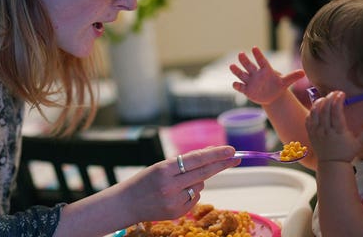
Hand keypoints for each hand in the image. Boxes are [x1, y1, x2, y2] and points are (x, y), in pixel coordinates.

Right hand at [121, 146, 239, 221]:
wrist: (126, 204)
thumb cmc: (144, 181)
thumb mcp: (160, 166)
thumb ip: (184, 162)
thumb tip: (211, 154)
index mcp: (164, 170)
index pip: (196, 160)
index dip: (215, 154)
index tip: (230, 150)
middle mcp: (170, 186)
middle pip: (204, 173)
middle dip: (222, 164)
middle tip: (236, 158)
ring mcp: (174, 201)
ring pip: (200, 185)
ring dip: (196, 180)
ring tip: (175, 184)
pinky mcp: (178, 212)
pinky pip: (195, 197)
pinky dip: (190, 193)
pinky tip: (174, 195)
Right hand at [230, 46, 304, 105]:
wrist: (271, 95)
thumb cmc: (277, 86)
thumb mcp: (285, 82)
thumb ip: (292, 77)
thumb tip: (304, 72)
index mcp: (265, 70)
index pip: (261, 61)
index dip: (258, 55)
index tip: (254, 48)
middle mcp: (256, 73)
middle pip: (249, 65)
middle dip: (244, 60)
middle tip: (241, 54)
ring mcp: (250, 81)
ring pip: (241, 74)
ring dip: (237, 70)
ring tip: (231, 65)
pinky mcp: (246, 89)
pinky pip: (240, 86)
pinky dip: (237, 85)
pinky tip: (235, 84)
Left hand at [305, 91, 362, 162]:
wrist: (331, 164)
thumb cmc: (346, 153)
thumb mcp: (359, 143)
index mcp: (338, 132)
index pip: (336, 112)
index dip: (338, 101)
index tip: (341, 93)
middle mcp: (326, 131)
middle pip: (325, 110)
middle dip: (330, 98)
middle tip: (335, 93)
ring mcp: (316, 132)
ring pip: (315, 112)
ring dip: (319, 102)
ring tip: (325, 97)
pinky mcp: (310, 133)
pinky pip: (308, 119)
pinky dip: (312, 111)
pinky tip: (317, 107)